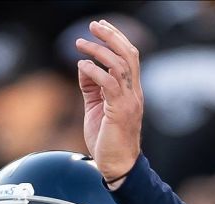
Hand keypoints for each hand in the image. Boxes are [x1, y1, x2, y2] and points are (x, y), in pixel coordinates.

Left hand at [74, 19, 142, 183]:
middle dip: (111, 36)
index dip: (117, 38)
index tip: (101, 26)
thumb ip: (91, 87)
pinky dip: (94, 71)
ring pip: (120, 65)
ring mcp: (129, 102)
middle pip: (128, 54)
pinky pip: (109, 84)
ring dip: (99, 50)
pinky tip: (82, 66)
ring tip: (80, 43)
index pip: (129, 57)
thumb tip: (83, 66)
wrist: (117, 167)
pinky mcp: (120, 111)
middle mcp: (134, 93)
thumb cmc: (107, 141)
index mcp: (131, 91)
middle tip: (94, 24)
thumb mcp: (96, 108)